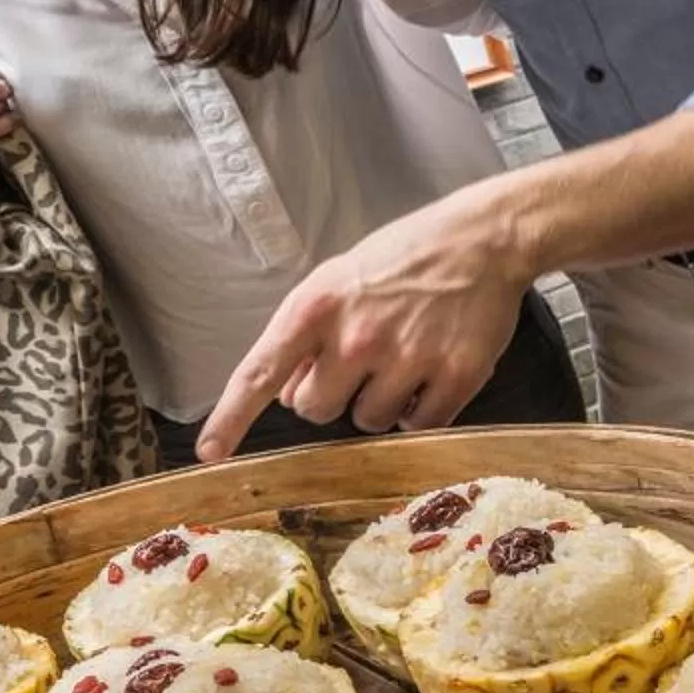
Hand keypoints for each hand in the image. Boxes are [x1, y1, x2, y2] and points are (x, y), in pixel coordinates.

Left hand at [198, 193, 532, 461]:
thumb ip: (306, 334)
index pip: (259, 371)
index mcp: (316, 306)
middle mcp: (356, 336)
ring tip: (404, 356)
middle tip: (360, 360)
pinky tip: (433, 370)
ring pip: (367, 422)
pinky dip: (422, 410)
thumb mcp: (338, 280)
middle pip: (315, 409)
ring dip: (380, 402)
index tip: (210, 452)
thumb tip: (283, 394)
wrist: (483, 239)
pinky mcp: (455, 376)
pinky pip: (418, 426)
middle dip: (330, 394)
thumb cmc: (402, 258)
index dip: (231, 417)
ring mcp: (407, 358)